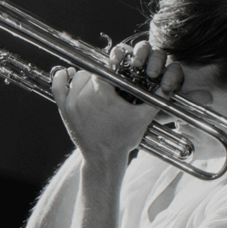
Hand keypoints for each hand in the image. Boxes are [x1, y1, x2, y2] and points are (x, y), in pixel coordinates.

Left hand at [52, 42, 182, 164]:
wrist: (103, 159)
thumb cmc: (123, 138)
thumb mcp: (142, 118)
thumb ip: (156, 100)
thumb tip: (168, 86)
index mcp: (104, 93)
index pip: (106, 68)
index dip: (113, 68)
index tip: (117, 70)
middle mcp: (85, 95)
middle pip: (92, 72)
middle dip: (102, 76)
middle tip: (110, 84)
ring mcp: (72, 102)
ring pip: (78, 77)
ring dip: (86, 79)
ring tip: (96, 86)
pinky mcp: (64, 109)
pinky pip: (58, 86)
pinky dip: (61, 78)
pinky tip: (66, 73)